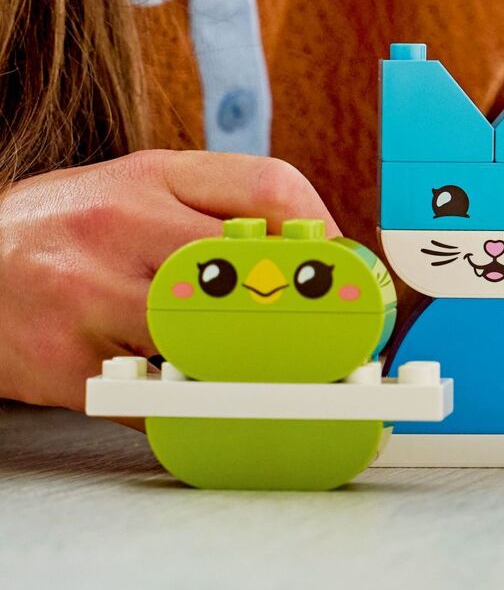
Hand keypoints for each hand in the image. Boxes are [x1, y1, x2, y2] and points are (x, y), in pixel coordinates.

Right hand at [0, 149, 336, 409]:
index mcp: (153, 177)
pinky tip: (215, 406)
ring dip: (254, 365)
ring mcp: (91, 300)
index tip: (350, 269)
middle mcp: (122, 229)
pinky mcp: (67, 369)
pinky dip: (194, 412)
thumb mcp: (143, 184)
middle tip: (338, 337)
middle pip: (247, 269)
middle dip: (302, 307)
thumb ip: (224, 201)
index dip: (326, 231)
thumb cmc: (69, 226)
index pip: (269, 187)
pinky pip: (154, 402)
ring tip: (288, 378)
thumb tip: (316, 245)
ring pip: (207, 341)